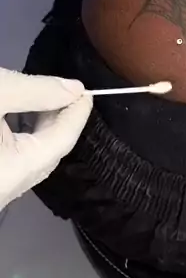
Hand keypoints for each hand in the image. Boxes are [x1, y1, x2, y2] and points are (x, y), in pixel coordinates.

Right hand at [0, 68, 92, 210]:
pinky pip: (12, 160)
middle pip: (47, 152)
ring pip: (28, 157)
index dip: (77, 113)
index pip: (63, 141)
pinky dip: (20, 136)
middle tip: (66, 90)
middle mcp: (7, 188)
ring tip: (43, 97)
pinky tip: (17, 114)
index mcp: (15, 171)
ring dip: (39, 128)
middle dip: (59, 119)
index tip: (86, 90)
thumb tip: (74, 89)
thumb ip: (35, 90)